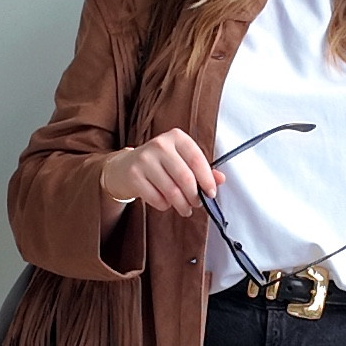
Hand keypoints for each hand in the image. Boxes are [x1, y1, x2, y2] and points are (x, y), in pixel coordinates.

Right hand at [101, 128, 221, 217]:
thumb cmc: (158, 164)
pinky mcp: (134, 175)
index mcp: (176, 137)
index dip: (207, 180)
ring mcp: (145, 159)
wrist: (124, 167)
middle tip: (197, 204)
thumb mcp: (181, 160)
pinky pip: (157, 198)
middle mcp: (160, 145)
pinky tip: (165, 202)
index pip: (197, 159)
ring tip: (184, 208)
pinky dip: (165, 205)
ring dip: (182, 204)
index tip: (211, 193)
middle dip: (194, 196)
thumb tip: (220, 179)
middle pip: (185, 177)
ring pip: (172, 191)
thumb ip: (202, 169)